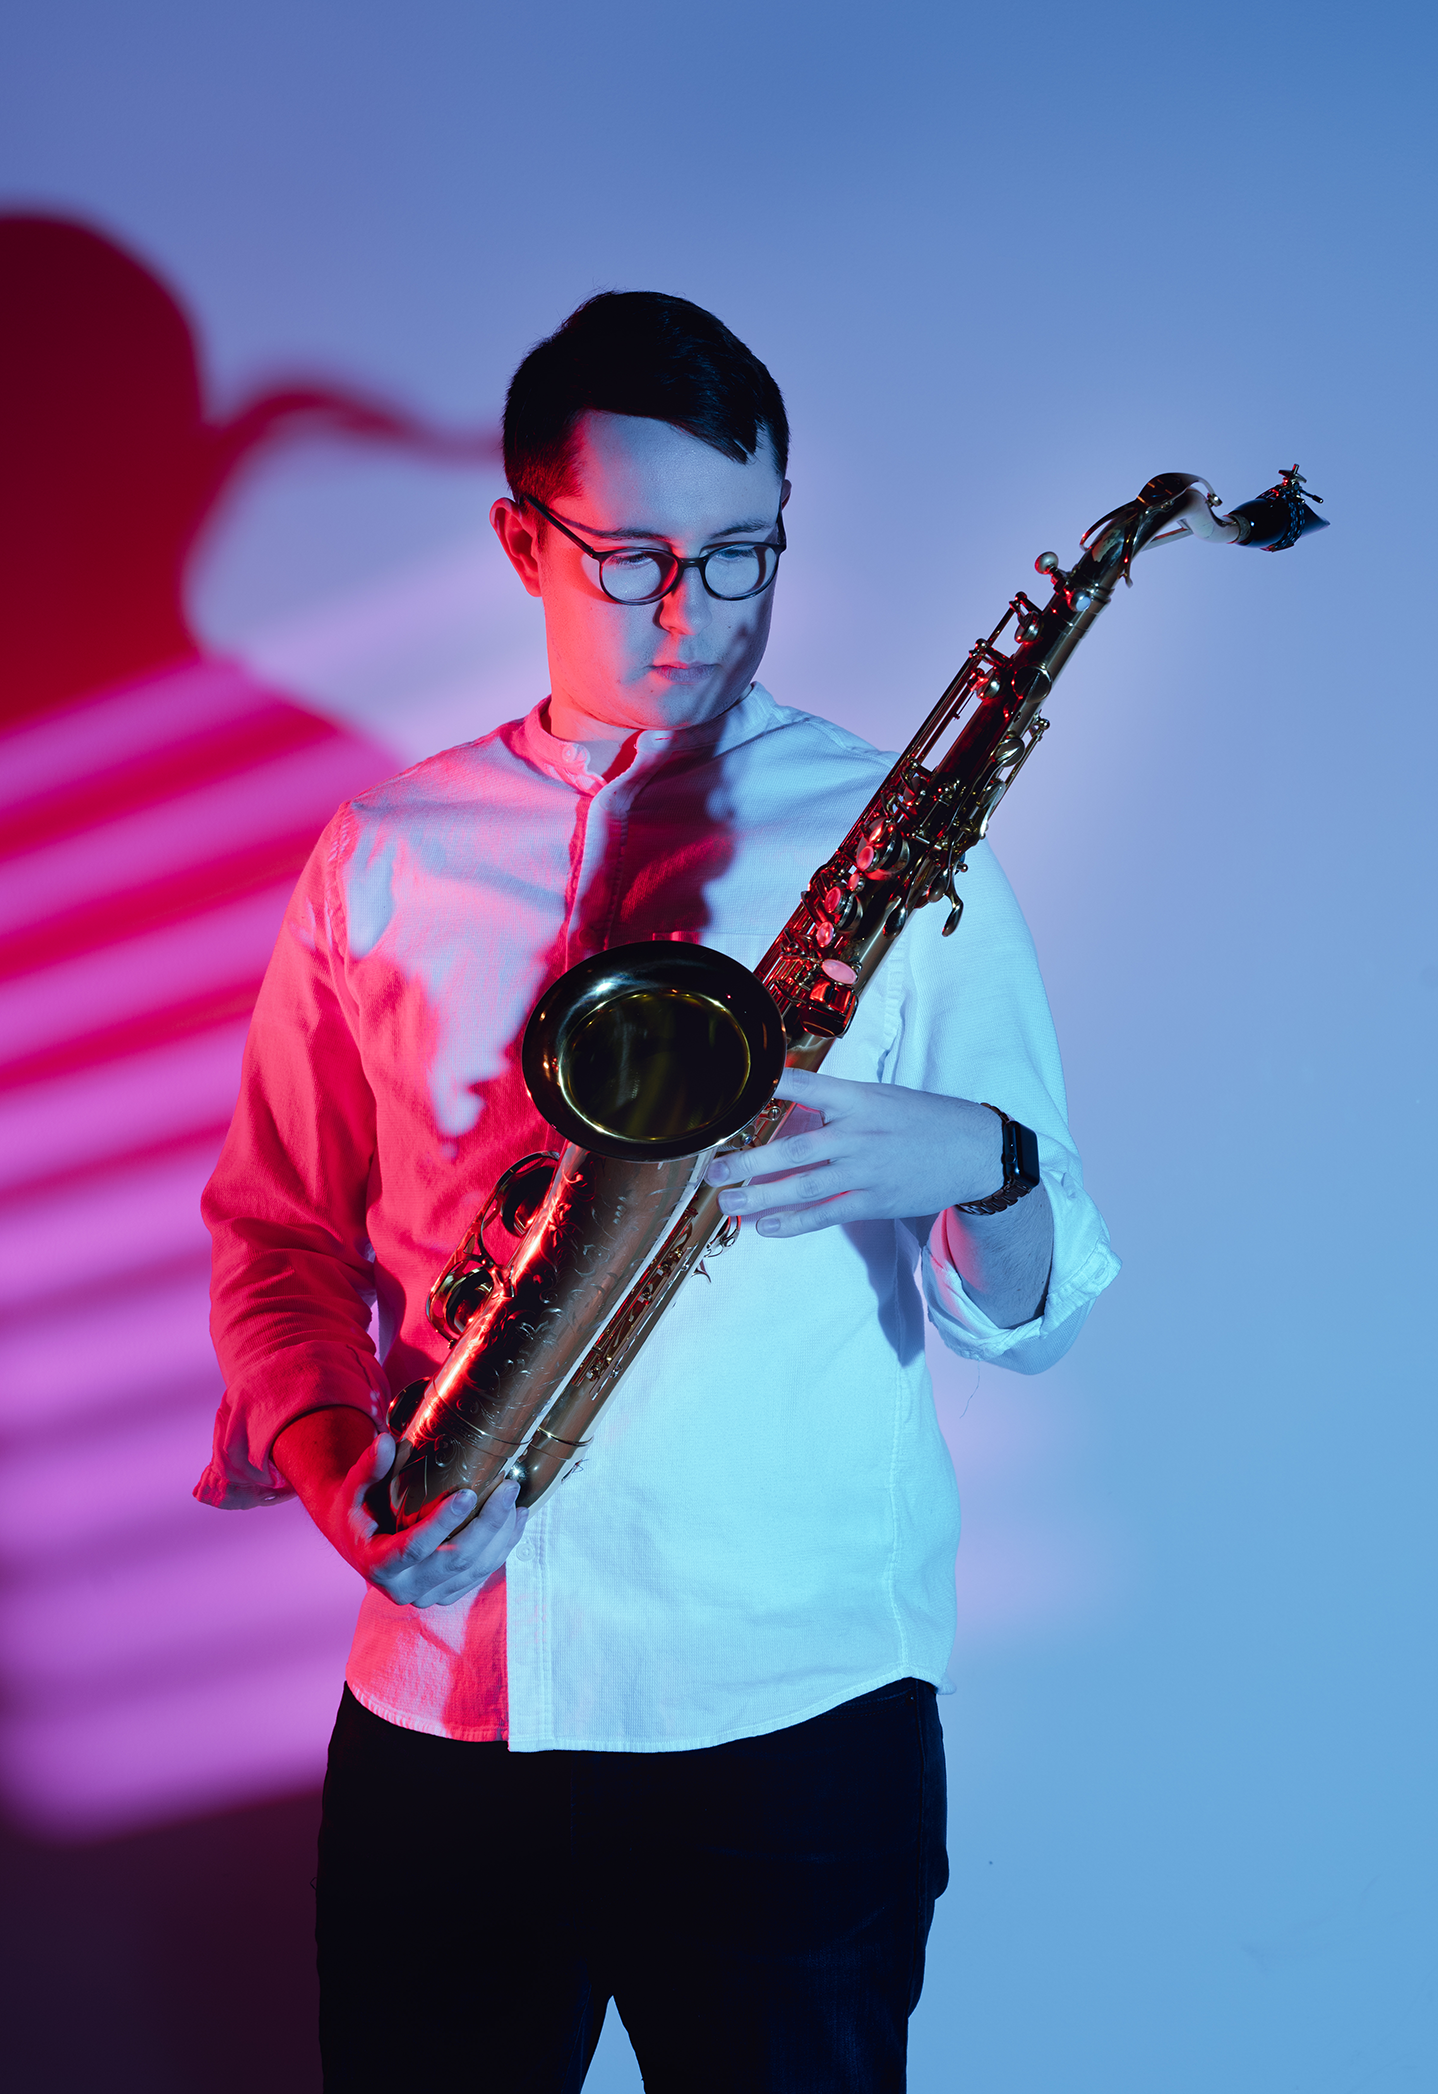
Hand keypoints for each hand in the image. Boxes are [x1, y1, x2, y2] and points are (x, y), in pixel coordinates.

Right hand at [274, 1409, 526, 1607]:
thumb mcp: (354, 1489)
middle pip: (454, 1560)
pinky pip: (480, 1574)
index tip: (468, 1494)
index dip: (442, 1523)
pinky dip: (502, 1547)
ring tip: (516, 1499)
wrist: (358, 1542)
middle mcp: (402, 1588)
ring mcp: (427, 1595)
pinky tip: (516, 1519)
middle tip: (508, 1487)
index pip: (413, 1547)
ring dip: (501, 1535)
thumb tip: (384, 1440)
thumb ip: (369, 1467)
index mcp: (377, 1563)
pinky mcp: (446, 1593)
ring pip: (474, 1570)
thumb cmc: (357, 1510)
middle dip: (487, 1524)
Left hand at [705, 1067, 1003, 1236]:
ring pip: (804, 1186)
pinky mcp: (875, 1201)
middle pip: (793, 1148)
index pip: (804, 1087)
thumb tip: (787, 1104)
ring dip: (761, 1196)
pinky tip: (765, 1226)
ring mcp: (866, 1170)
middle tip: (713, 1171)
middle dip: (748, 1160)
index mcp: (857, 1098)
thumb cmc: (922, 1119)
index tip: (732, 1092)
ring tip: (728, 1202)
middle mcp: (857, 1133)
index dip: (768, 1087)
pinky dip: (794, 1222)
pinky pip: (827, 1214)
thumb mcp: (880, 1097)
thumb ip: (836, 1103)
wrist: (974, 1150)